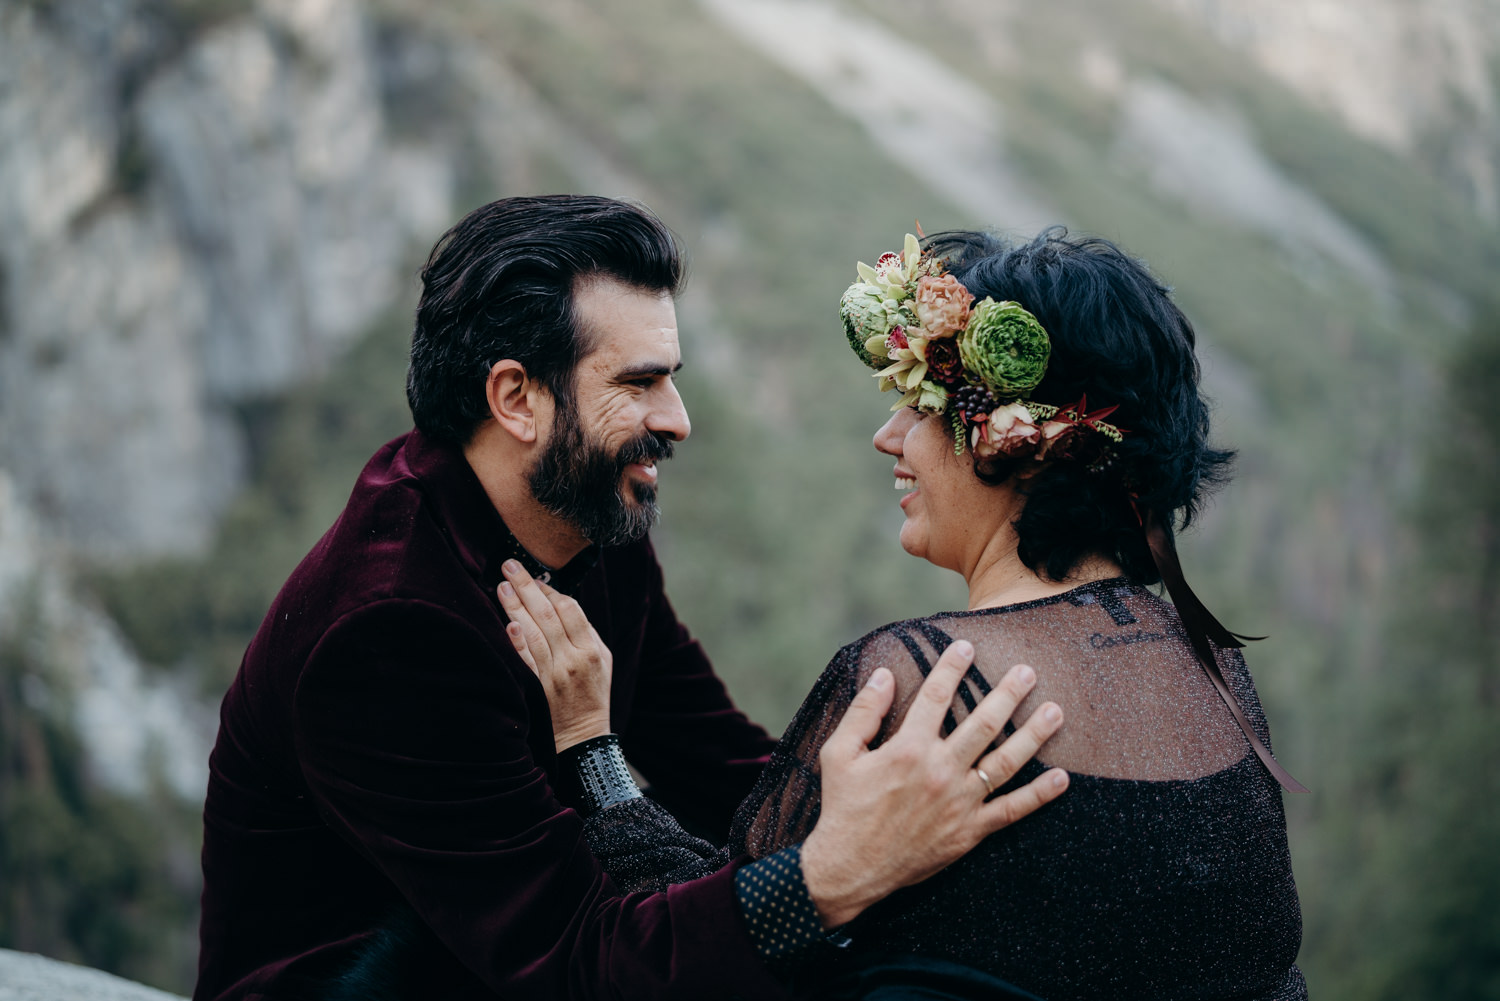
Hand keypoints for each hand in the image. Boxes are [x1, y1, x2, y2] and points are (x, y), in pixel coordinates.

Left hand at [497, 560, 612, 752]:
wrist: (583, 737)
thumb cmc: (593, 694)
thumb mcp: (602, 660)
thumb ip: (586, 632)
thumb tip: (563, 603)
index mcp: (590, 649)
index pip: (569, 609)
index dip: (550, 590)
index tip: (535, 577)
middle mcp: (572, 659)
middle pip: (547, 614)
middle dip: (527, 586)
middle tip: (509, 565)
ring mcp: (553, 675)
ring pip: (533, 633)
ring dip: (515, 606)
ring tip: (502, 585)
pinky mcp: (538, 689)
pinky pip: (525, 662)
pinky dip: (517, 642)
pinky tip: (508, 623)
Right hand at [800, 641, 1067, 927]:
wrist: (850, 867)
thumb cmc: (843, 807)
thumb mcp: (839, 753)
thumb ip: (863, 712)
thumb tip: (883, 674)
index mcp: (908, 748)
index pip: (936, 696)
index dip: (952, 667)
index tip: (967, 645)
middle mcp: (939, 771)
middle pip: (982, 724)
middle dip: (1008, 694)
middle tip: (1028, 671)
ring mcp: (959, 802)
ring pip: (1005, 762)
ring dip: (1033, 735)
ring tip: (1055, 712)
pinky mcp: (969, 831)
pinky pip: (1010, 811)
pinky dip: (1037, 796)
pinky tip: (1061, 779)